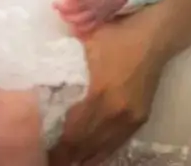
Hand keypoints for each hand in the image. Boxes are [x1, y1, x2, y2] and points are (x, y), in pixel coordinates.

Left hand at [51, 20, 161, 165]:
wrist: (153, 38)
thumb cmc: (114, 37)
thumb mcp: (82, 48)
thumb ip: (62, 69)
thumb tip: (38, 86)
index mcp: (96, 94)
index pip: (70, 133)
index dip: (55, 148)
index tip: (42, 152)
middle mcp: (113, 112)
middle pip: (84, 146)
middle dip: (65, 156)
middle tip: (50, 158)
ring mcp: (128, 118)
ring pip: (100, 148)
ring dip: (82, 157)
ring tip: (66, 160)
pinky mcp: (139, 119)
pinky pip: (116, 143)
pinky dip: (100, 152)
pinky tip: (89, 156)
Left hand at [55, 0, 127, 36]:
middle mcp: (94, 0)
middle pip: (76, 7)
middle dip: (63, 7)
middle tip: (54, 3)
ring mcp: (97, 11)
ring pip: (80, 18)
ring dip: (68, 17)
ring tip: (60, 13)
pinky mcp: (99, 18)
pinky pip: (89, 26)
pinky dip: (79, 28)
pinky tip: (71, 26)